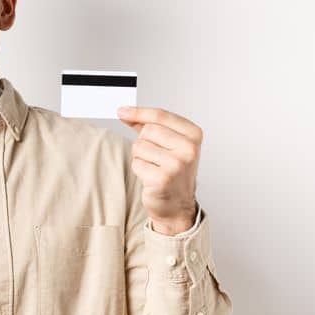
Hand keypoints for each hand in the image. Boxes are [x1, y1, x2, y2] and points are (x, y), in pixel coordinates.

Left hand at [119, 105, 200, 234]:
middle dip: (143, 142)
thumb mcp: (168, 143)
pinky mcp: (163, 178)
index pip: (160, 116)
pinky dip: (139, 170)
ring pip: (139, 147)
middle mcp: (189, 148)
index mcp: (193, 134)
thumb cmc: (172, 171)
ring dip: (140, 157)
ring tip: (155, 167)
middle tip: (155, 156)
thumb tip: (124, 112)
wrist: (176, 203)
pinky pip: (137, 164)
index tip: (121, 111)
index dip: (138, 112)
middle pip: (147, 130)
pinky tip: (152, 177)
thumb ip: (148, 125)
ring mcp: (177, 164)